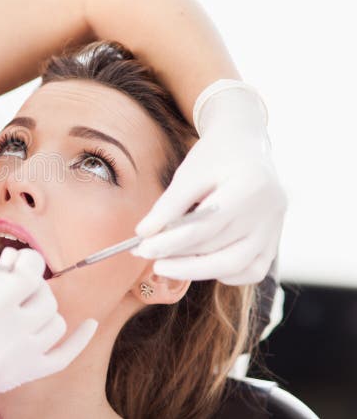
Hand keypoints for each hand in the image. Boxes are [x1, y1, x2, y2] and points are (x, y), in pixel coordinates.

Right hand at [0, 248, 97, 418]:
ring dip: (41, 307)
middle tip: (11, 284)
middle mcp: (7, 337)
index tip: (19, 261)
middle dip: (31, 284)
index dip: (27, 262)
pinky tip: (88, 324)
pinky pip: (62, 358)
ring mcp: (16, 361)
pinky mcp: (18, 378)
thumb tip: (15, 272)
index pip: (30, 274)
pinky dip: (79, 339)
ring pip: (55, 322)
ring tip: (20, 306)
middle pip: (45, 297)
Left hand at [133, 82, 286, 284]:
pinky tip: (197, 265)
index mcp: (250, 186)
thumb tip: (144, 233)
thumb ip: (168, 205)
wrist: (245, 144)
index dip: (171, 242)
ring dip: (197, 270)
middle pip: (220, 249)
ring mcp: (275, 229)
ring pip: (237, 266)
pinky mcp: (274, 240)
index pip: (205, 227)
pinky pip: (251, 270)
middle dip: (180, 259)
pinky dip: (223, 273)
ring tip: (166, 264)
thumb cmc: (215, 156)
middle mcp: (270, 212)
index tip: (142, 248)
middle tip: (148, 257)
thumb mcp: (188, 173)